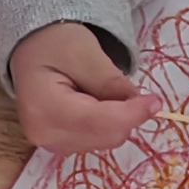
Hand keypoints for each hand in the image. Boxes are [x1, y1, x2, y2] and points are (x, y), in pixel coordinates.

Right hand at [8, 22, 156, 153]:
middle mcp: (43, 134)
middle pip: (103, 136)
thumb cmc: (55, 43)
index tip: (156, 101)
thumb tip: (143, 105)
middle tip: (129, 90)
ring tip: (101, 91)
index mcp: (43, 108)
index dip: (131, 114)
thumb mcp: (84, 52)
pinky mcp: (58, 145)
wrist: (33, 48)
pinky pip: (95, 141)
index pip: (96, 121)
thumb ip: (111, 82)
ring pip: (103, 141)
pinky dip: (106, 124)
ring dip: (116, 120)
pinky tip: (96, 104)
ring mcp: (49, 143)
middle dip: (125, 116)